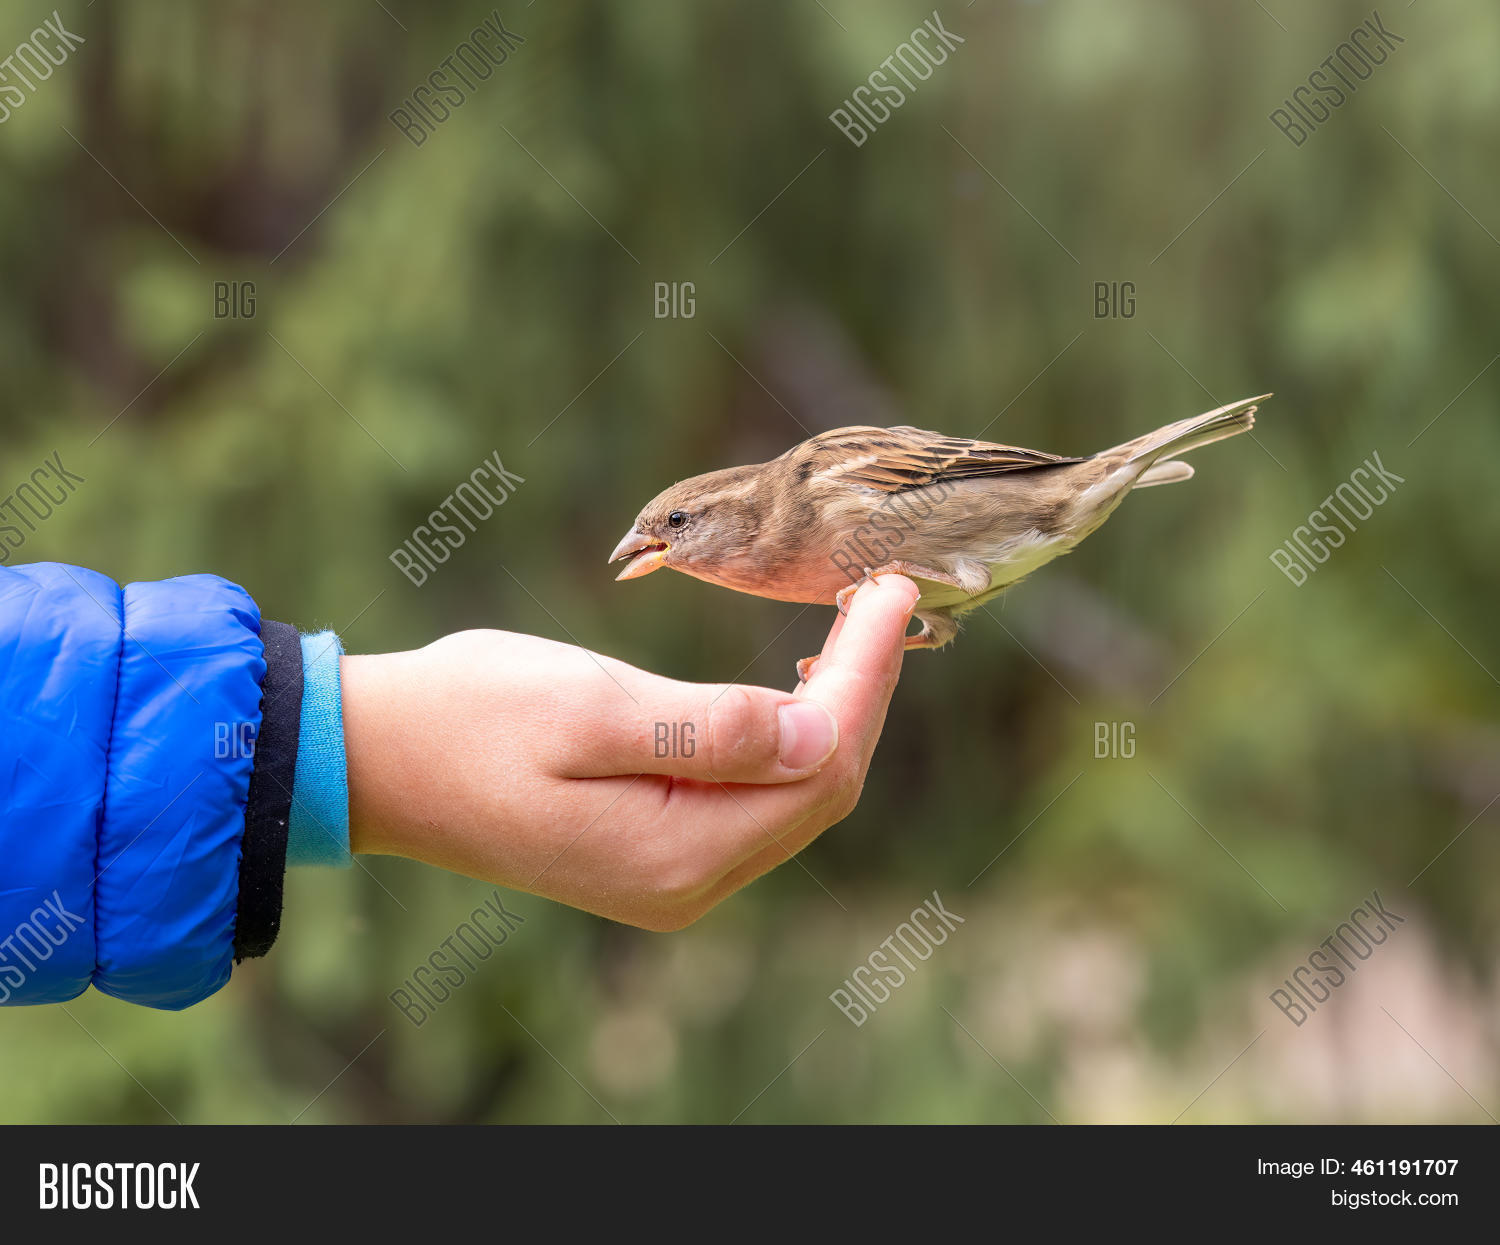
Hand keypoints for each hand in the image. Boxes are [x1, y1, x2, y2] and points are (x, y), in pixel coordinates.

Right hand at [341, 575, 919, 929]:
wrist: (377, 759)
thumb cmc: (469, 717)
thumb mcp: (587, 709)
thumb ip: (708, 730)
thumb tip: (819, 729)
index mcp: (678, 852)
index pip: (820, 765)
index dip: (869, 677)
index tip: (893, 592)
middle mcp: (688, 883)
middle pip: (822, 787)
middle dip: (864, 690)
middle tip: (886, 597)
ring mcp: (673, 876)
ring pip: (796, 795)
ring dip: (835, 711)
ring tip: (857, 629)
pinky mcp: (656, 853)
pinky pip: (755, 799)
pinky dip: (791, 737)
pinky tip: (799, 686)